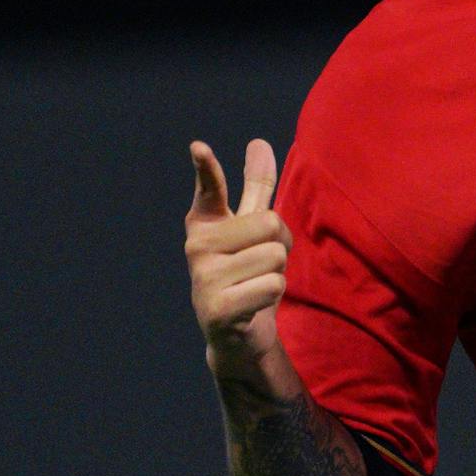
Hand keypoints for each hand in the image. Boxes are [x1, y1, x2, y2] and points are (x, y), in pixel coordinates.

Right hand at [185, 139, 292, 377]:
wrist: (238, 333)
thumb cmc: (246, 271)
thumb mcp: (252, 228)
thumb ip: (255, 187)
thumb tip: (259, 143)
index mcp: (204, 223)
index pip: (210, 189)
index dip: (207, 168)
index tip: (199, 147)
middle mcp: (196, 246)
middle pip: (270, 223)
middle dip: (279, 245)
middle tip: (260, 265)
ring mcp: (203, 277)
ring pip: (274, 255)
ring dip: (277, 273)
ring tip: (255, 285)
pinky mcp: (216, 307)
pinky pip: (272, 284)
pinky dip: (273, 295)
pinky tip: (252, 305)